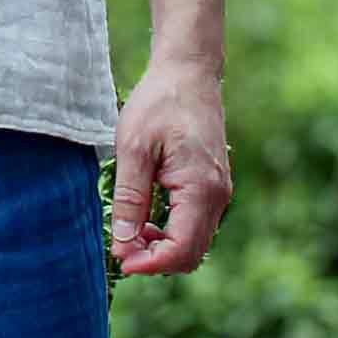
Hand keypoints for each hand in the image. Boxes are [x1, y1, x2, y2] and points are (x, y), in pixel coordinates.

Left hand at [109, 54, 231, 276]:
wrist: (188, 73)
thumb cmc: (159, 103)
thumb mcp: (133, 148)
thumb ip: (129, 197)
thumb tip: (123, 241)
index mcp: (200, 189)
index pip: (181, 250)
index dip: (149, 264)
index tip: (119, 259)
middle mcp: (217, 196)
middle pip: (191, 254)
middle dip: (155, 259)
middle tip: (120, 248)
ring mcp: (218, 192)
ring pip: (194, 241)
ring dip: (162, 246)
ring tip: (128, 232)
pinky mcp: (212, 185)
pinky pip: (195, 223)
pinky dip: (171, 231)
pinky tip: (145, 219)